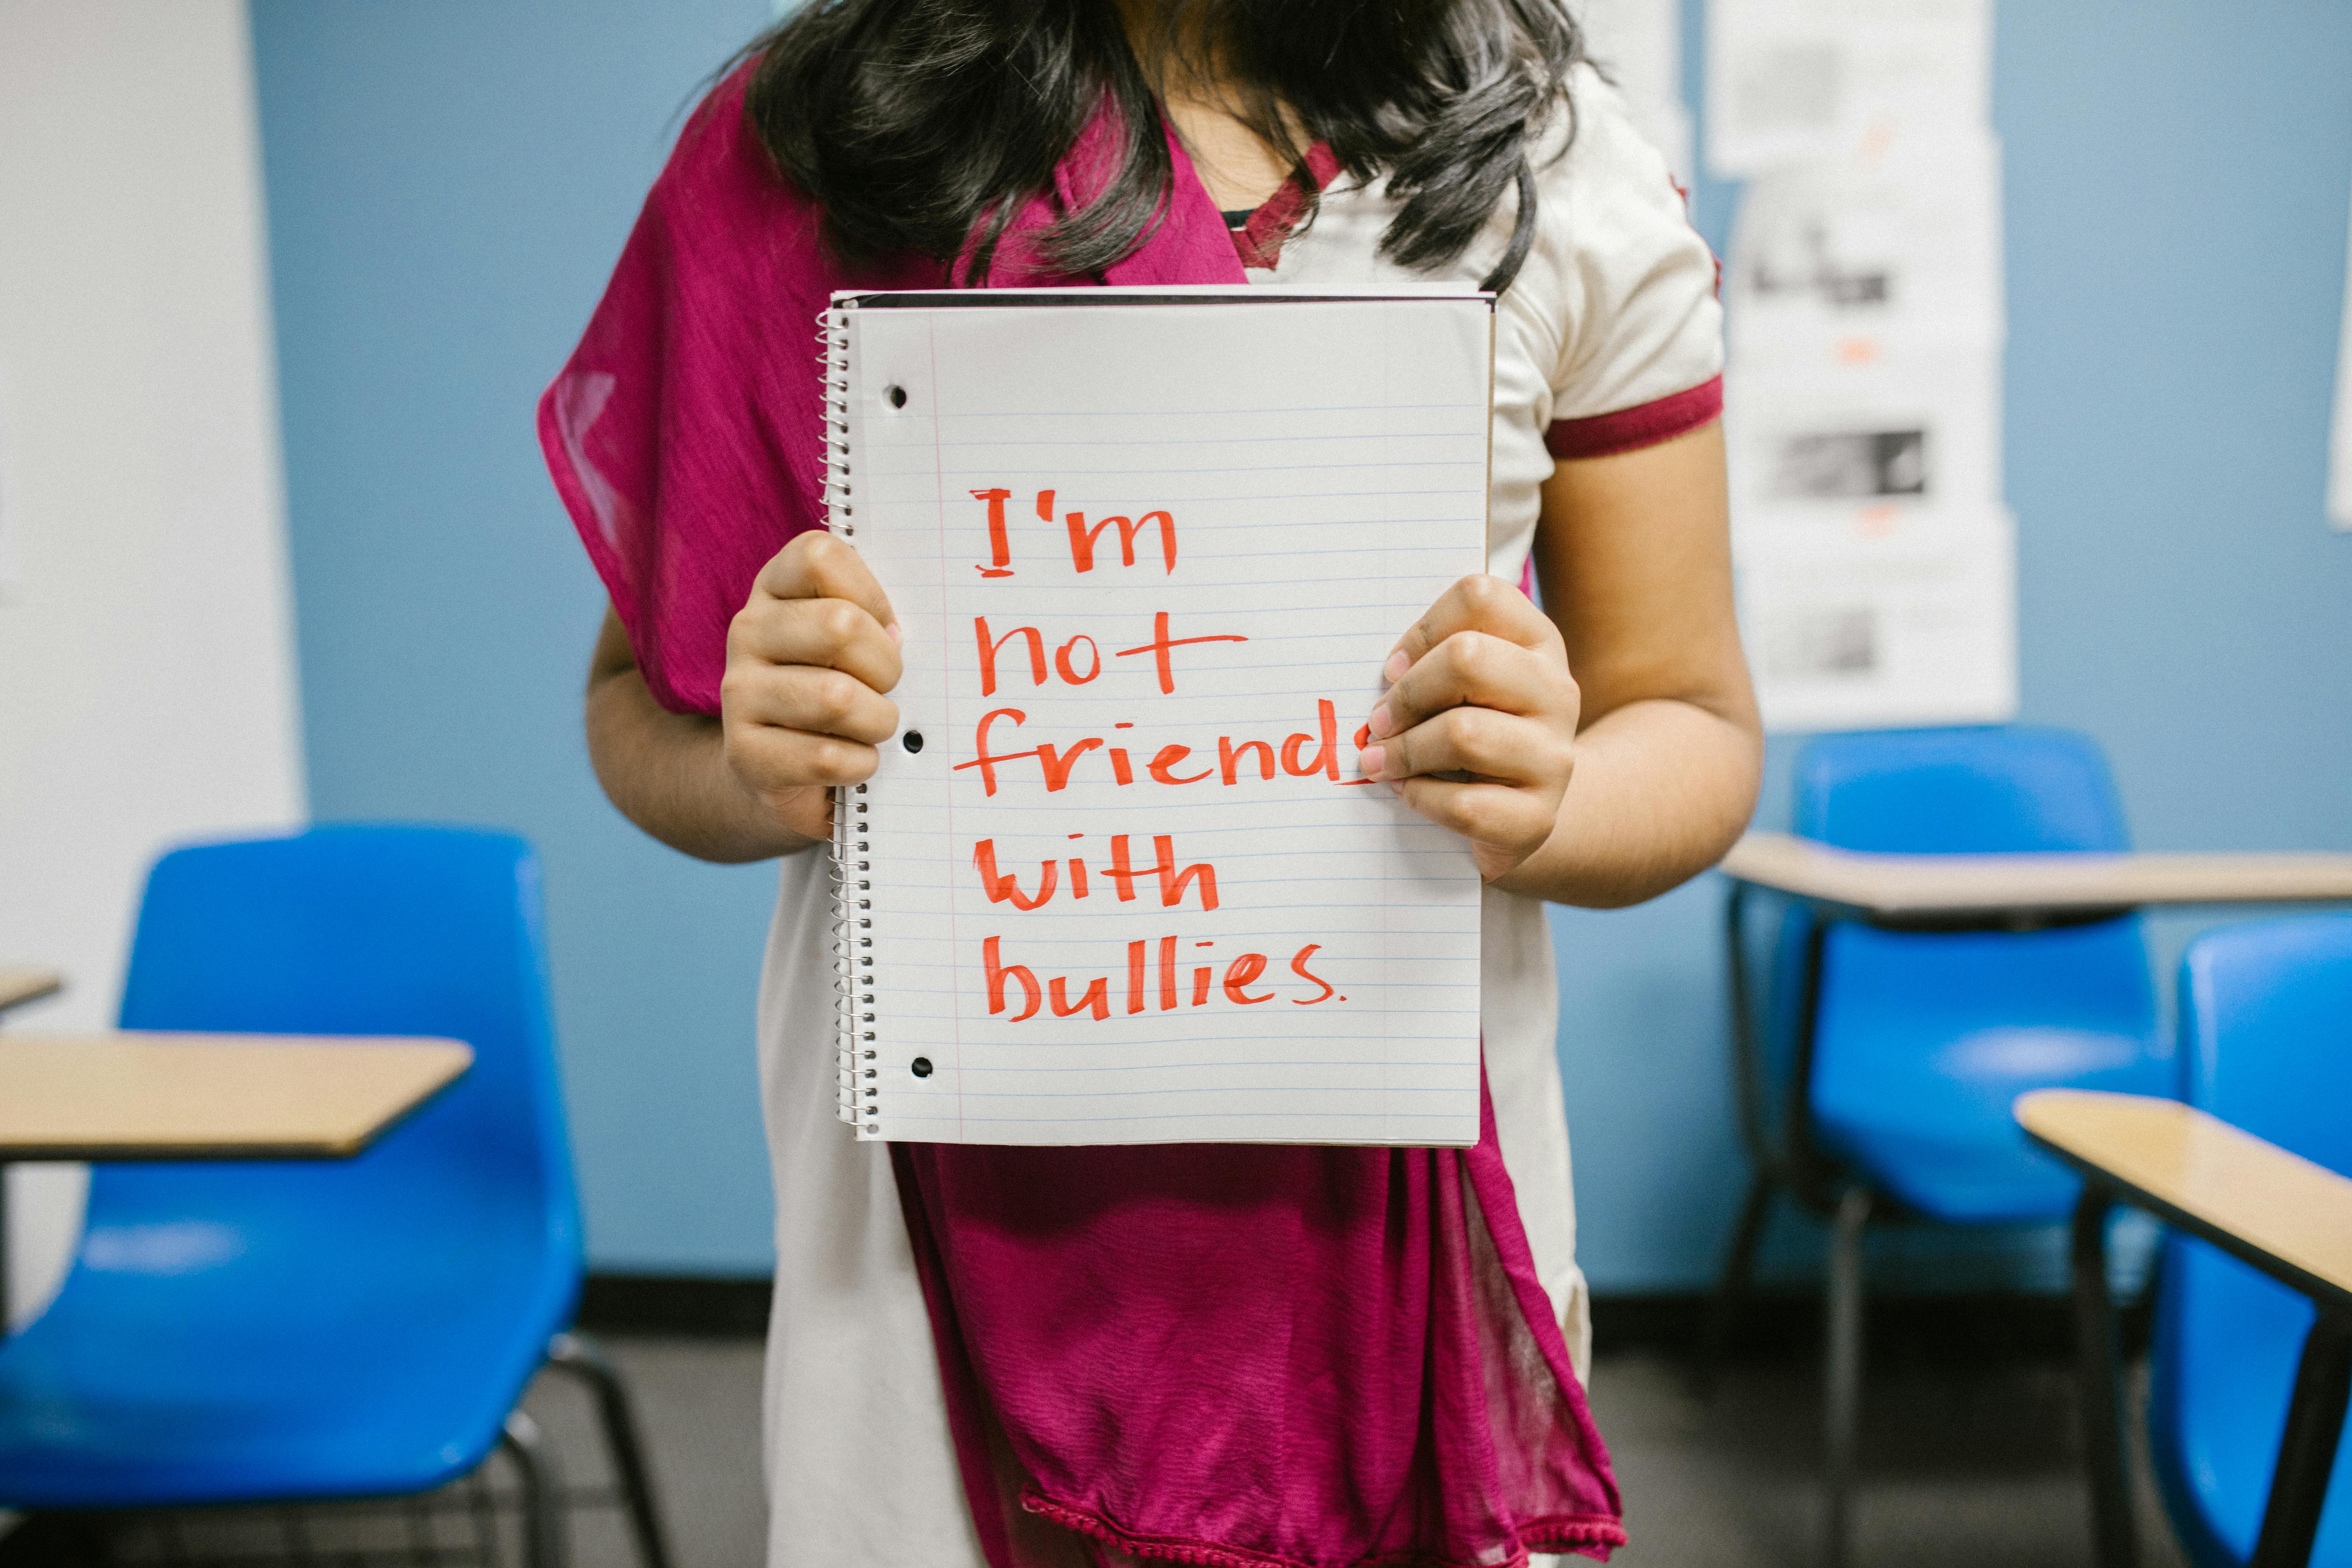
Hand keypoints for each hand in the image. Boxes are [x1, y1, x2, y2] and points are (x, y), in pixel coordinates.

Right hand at [719, 532, 902, 841]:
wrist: (784, 769)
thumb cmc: (839, 686)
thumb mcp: (855, 640)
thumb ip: (877, 619)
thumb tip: (898, 636)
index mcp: (776, 588)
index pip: (820, 557)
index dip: (870, 594)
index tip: (884, 626)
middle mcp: (748, 631)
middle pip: (839, 626)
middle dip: (886, 665)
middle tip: (887, 685)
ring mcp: (739, 692)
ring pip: (836, 697)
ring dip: (877, 720)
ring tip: (874, 725)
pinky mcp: (744, 754)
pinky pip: (826, 757)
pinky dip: (860, 763)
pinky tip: (856, 760)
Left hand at [1360, 574, 1579, 882]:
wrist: (1525, 813)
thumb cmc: (1478, 734)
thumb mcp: (1466, 687)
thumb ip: (1434, 660)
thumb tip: (1387, 673)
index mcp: (1538, 642)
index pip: (1480, 597)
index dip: (1423, 629)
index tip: (1394, 667)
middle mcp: (1557, 691)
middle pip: (1465, 658)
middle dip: (1406, 693)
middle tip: (1378, 721)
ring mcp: (1554, 756)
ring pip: (1462, 733)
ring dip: (1404, 751)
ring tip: (1380, 762)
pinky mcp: (1538, 817)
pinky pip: (1465, 804)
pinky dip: (1421, 798)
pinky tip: (1410, 793)